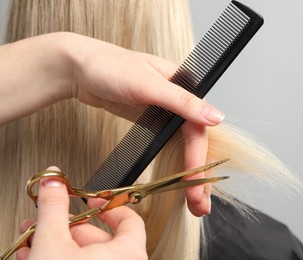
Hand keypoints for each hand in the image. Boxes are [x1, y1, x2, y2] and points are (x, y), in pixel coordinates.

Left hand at [0, 32, 223, 216]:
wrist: (77, 66)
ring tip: (193, 200)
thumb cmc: (109, 66)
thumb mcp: (148, 83)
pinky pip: (168, 145)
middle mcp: (178, 101)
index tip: (196, 184)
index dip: (199, 159)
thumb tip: (216, 117)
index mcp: (184, 86)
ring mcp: (164, 112)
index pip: (198, 129)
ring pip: (184, 146)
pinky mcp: (151, 120)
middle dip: (199, 174)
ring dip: (189, 173)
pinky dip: (174, 164)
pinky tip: (178, 180)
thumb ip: (183, 102)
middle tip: (199, 204)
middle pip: (195, 142)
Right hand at [17, 167, 146, 259]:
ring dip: (58, 243)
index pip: (129, 218)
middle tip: (50, 220)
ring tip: (34, 239)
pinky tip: (36, 256)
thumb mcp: (54, 241)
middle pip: (99, 237)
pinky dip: (61, 258)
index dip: (107, 205)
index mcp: (129, 252)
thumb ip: (54, 208)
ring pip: (85, 254)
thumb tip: (53, 182)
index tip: (91, 200)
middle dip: (67, 226)